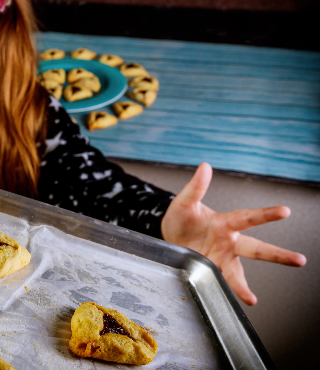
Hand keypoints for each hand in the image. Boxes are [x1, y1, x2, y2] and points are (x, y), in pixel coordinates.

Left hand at [161, 162, 305, 305]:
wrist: (167, 234)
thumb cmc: (181, 217)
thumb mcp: (185, 201)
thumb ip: (196, 187)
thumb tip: (205, 166)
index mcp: (225, 223)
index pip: (248, 218)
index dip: (266, 214)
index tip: (285, 211)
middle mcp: (228, 243)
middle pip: (255, 249)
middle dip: (277, 255)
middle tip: (300, 260)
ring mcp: (220, 258)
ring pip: (237, 273)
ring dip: (243, 286)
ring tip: (252, 299)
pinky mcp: (210, 270)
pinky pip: (220, 282)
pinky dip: (225, 292)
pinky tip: (235, 302)